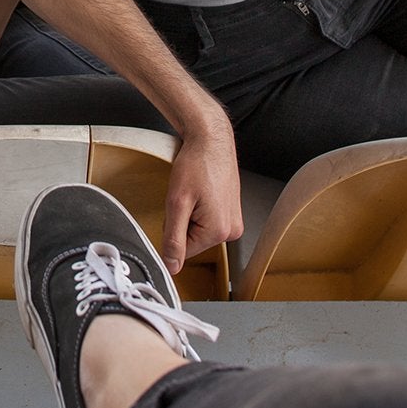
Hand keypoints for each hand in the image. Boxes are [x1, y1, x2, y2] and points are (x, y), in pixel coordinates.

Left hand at [160, 109, 242, 274]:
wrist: (211, 140)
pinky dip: (199, 210)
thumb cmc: (197, 164)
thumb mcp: (177, 202)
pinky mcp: (232, 213)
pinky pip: (207, 221)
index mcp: (219, 232)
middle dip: (183, 222)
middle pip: (193, 241)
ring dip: (190, 215)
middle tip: (186, 197)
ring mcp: (234, 221)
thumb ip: (174, 239)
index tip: (177, 208)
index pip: (183, 251)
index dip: (172, 230)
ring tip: (195, 192)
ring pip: (199, 231)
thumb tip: (172, 267)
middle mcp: (231, 230)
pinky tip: (202, 192)